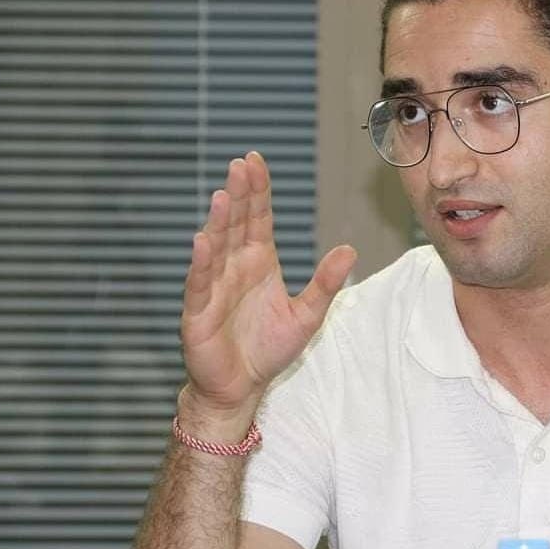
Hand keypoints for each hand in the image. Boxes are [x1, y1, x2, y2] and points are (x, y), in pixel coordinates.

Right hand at [180, 152, 356, 422]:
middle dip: (239, 194)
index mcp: (259, 262)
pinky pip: (200, 284)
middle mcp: (234, 267)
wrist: (241, 387)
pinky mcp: (198, 312)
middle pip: (236, 224)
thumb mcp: (307, 316)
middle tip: (241, 164)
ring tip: (224, 195)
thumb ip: (325, 283)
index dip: (257, 191)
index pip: (257, 218)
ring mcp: (214, 287)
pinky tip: (202, 242)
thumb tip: (351, 250)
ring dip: (219, 222)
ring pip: (216, 247)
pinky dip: (201, 264)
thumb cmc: (268, 349)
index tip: (256, 161)